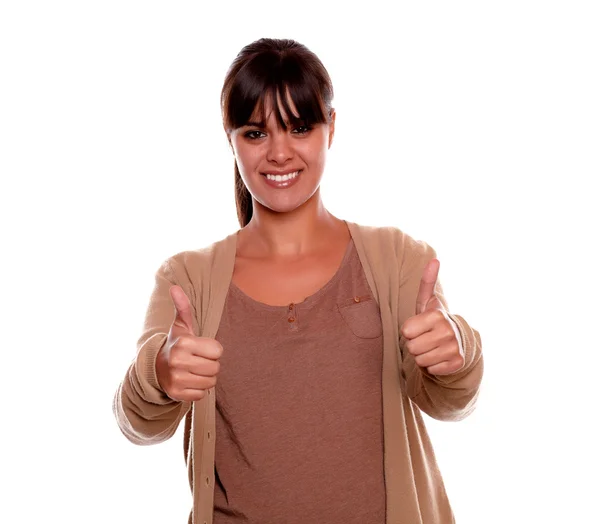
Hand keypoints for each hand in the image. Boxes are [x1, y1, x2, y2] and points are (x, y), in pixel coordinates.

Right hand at [155, 285, 222, 400]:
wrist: (157, 368)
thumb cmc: (177, 344)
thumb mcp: (181, 326)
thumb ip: (183, 307)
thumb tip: (175, 287)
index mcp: (184, 343)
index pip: (218, 350)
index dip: (212, 350)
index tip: (200, 348)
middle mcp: (178, 361)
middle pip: (216, 367)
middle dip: (210, 365)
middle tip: (197, 361)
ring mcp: (176, 379)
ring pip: (210, 382)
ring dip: (205, 378)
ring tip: (193, 371)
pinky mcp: (176, 394)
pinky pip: (201, 394)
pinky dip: (198, 390)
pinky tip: (188, 382)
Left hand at [400, 259, 464, 375]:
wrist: (457, 340)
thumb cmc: (435, 320)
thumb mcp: (428, 302)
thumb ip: (427, 282)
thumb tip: (434, 259)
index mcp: (436, 315)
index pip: (405, 331)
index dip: (409, 331)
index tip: (420, 327)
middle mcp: (447, 331)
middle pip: (411, 347)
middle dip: (415, 345)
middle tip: (426, 338)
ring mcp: (454, 348)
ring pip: (420, 360)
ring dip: (423, 356)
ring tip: (432, 347)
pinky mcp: (457, 363)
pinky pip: (431, 370)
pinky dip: (433, 366)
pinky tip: (440, 357)